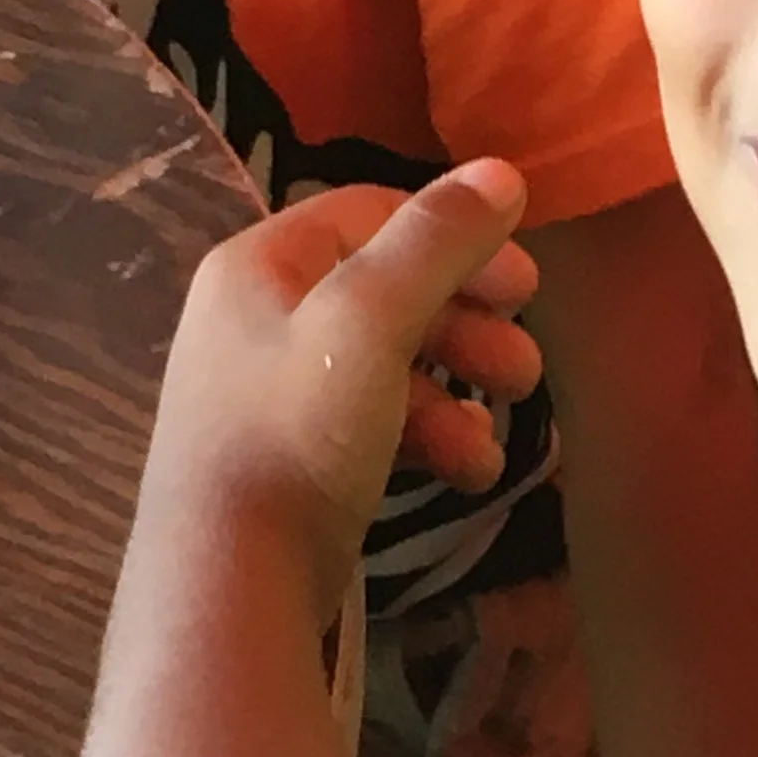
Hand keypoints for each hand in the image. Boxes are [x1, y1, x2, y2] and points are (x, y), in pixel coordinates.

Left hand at [142, 162, 542, 620]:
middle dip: (470, 325)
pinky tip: (469, 472)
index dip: (456, 239)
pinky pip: (375, 423)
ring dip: (460, 391)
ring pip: (391, 364)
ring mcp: (272, 393)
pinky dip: (430, 438)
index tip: (527, 285)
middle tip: (528, 367)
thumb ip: (436, 243)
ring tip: (505, 432)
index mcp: (261, 265)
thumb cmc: (296, 432)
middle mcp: (258, 317)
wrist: (229, 583)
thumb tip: (503, 174)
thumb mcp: (369, 321)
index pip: (372, 214)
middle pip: (388, 292)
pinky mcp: (293, 459)